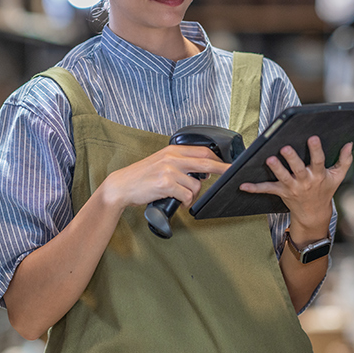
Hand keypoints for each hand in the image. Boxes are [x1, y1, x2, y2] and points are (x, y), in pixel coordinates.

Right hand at [101, 145, 228, 210]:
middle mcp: (172, 158)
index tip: (228, 164)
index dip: (217, 158)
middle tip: (232, 173)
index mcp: (172, 150)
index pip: (202, 151)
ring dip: (192, 195)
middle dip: (222, 169)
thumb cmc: (142, 176)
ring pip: (196, 185)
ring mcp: (169, 170)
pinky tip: (177, 202)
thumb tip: (202, 173)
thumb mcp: (162, 162)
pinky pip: (186, 195)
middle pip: (205, 162)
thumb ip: (180, 163)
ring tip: (181, 197)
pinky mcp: (166, 184)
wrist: (122, 186)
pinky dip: (185, 202)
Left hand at [239, 137, 352, 230]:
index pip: (318, 161)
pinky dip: (254, 188)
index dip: (316, 150)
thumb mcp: (338, 177)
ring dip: (276, 168)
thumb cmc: (325, 190)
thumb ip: (345, 160)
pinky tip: (243, 185)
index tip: (313, 137)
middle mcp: (305, 181)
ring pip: (283, 177)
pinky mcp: (281, 192)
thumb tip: (350, 144)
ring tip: (269, 159)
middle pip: (298, 169)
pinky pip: (267, 189)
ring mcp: (292, 188)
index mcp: (319, 175)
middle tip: (285, 148)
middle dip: (292, 159)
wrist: (314, 214)